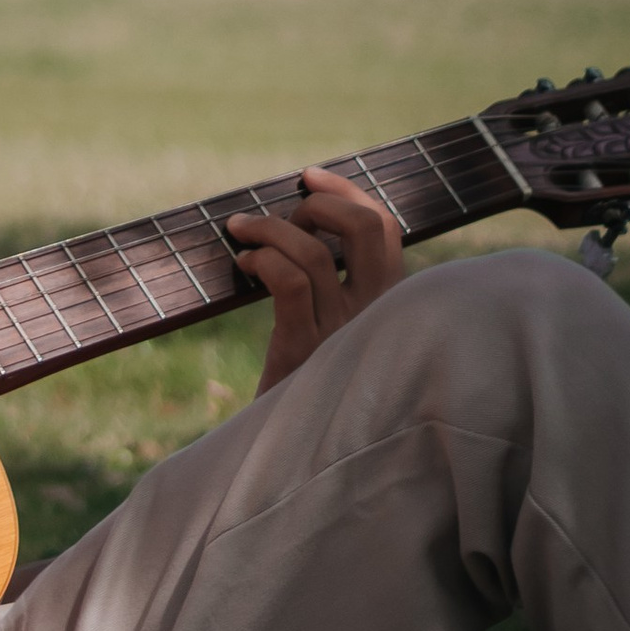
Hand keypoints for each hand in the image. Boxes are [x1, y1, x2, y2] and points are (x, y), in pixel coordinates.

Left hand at [226, 167, 405, 394]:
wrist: (292, 453)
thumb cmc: (305, 383)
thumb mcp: (331, 330)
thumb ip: (331, 285)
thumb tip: (297, 220)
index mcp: (387, 305)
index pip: (386, 229)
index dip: (347, 192)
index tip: (309, 177)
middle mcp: (378, 316)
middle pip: (367, 227)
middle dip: (320, 201)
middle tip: (285, 213)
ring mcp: (345, 334)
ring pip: (314, 252)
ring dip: (269, 228)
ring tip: (242, 232)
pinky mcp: (307, 352)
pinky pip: (289, 282)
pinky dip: (261, 259)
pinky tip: (243, 265)